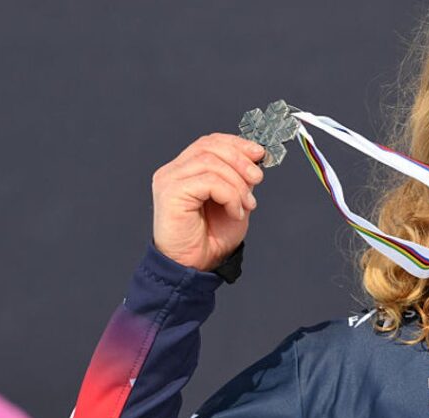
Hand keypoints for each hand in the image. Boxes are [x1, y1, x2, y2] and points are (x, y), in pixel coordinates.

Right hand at [152, 134, 265, 270]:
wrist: (195, 265)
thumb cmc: (211, 237)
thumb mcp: (234, 201)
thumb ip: (239, 179)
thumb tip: (254, 158)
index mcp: (186, 170)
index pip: (209, 142)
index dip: (237, 144)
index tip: (259, 154)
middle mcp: (174, 172)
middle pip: (210, 147)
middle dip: (241, 160)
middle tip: (258, 179)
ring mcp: (169, 181)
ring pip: (211, 163)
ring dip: (238, 183)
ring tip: (247, 204)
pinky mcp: (170, 193)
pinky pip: (208, 181)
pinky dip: (230, 195)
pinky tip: (234, 212)